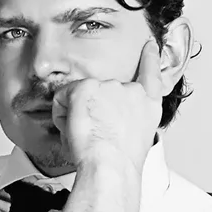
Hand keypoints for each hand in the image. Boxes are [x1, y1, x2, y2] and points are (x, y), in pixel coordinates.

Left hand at [46, 29, 163, 178]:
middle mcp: (131, 92)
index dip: (149, 57)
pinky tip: (75, 129)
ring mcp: (109, 86)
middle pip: (103, 94)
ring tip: (88, 136)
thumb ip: (126, 121)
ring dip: (79, 114)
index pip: (150, 75)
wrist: (111, 166)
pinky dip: (62, 114)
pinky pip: (63, 98)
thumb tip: (109, 120)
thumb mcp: (134, 141)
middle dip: (94, 111)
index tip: (149, 45)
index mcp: (147, 106)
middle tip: (96, 136)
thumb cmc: (120, 164)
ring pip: (82, 97)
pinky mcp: (87, 87)